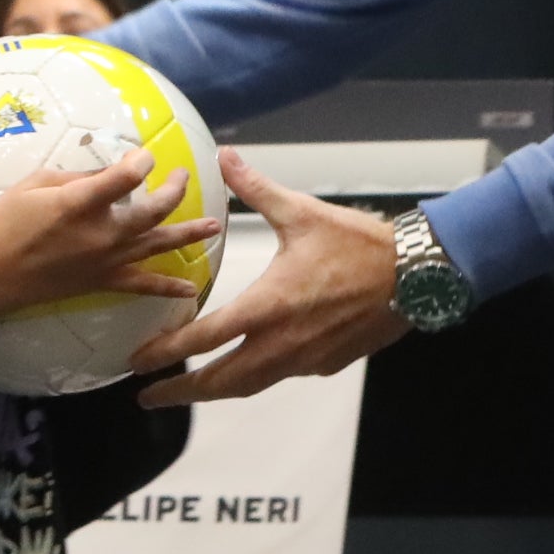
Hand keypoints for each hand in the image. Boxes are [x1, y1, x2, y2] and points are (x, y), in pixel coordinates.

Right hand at [0, 146, 222, 323]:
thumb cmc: (4, 222)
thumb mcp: (35, 184)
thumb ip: (78, 178)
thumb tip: (111, 174)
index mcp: (79, 204)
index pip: (125, 177)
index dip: (142, 162)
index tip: (145, 155)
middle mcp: (100, 234)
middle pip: (153, 211)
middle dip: (174, 190)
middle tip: (182, 176)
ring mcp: (105, 261)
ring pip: (156, 245)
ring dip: (187, 235)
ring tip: (213, 225)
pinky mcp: (102, 282)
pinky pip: (142, 286)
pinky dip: (168, 288)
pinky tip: (191, 289)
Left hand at [131, 149, 415, 404]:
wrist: (416, 277)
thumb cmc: (361, 245)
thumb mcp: (302, 213)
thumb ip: (255, 190)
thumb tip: (225, 157)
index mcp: (267, 307)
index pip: (203, 340)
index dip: (165, 354)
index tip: (137, 364)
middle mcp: (281, 343)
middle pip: (219, 381)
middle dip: (179, 392)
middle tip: (148, 396)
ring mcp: (304, 360)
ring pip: (249, 385)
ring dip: (216, 389)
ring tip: (190, 390)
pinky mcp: (325, 364)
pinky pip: (282, 375)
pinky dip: (257, 374)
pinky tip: (252, 363)